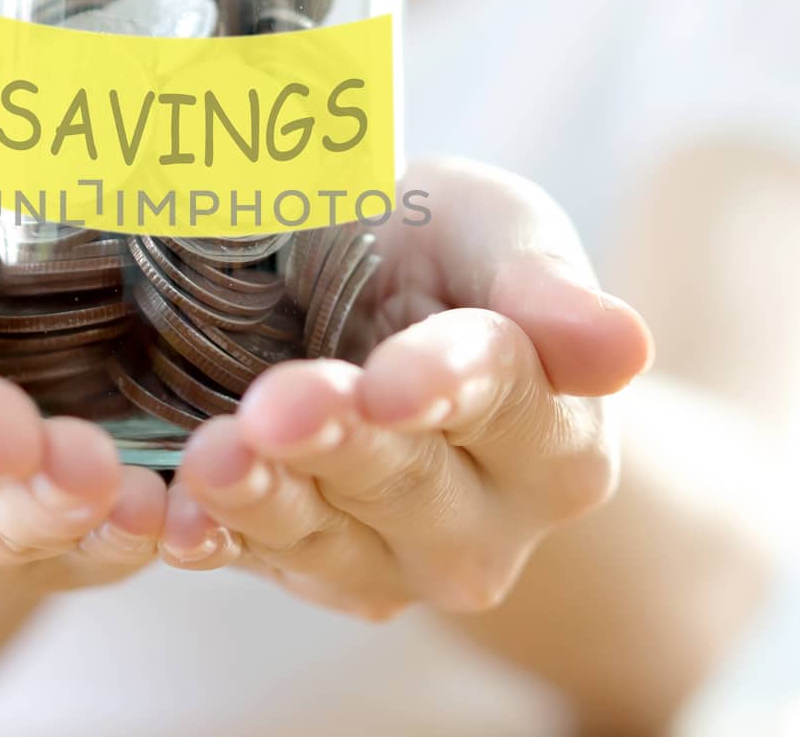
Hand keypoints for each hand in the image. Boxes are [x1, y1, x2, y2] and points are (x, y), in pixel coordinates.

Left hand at [163, 158, 653, 620]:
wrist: (362, 301)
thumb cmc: (439, 255)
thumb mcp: (493, 228)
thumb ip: (546, 282)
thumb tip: (625, 346)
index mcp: (558, 434)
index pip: (507, 404)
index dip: (446, 387)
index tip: (393, 381)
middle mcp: (489, 520)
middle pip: (410, 480)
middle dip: (341, 443)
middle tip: (279, 407)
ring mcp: (396, 562)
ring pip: (329, 536)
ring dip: (266, 499)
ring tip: (214, 458)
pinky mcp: (310, 572)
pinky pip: (257, 563)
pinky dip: (211, 542)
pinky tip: (174, 522)